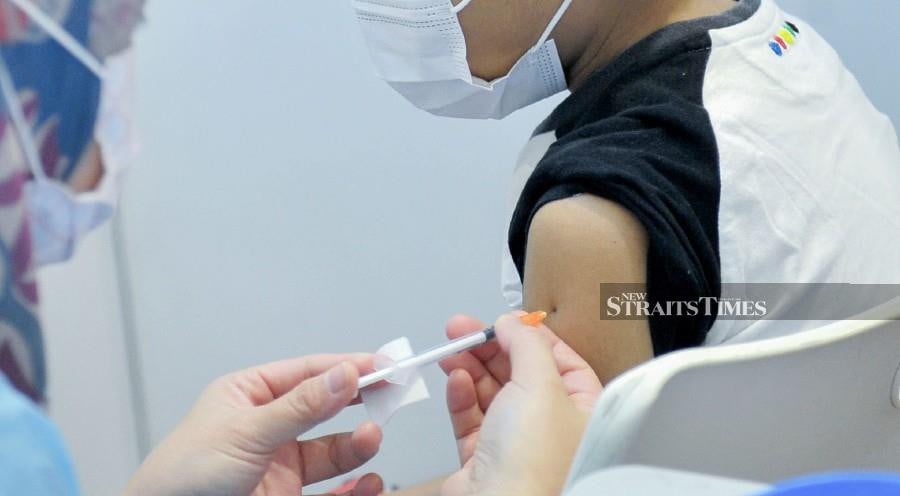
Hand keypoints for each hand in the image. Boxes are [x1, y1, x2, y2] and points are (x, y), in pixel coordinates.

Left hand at [125, 355, 383, 495]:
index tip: (384, 364)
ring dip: (357, 442)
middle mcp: (267, 424)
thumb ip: (301, 407)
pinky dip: (354, 483)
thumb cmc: (184, 476)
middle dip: (360, 398)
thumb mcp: (247, 433)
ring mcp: (278, 461)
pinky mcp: (285, 494)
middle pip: (325, 405)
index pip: (308, 372)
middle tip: (395, 391)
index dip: (348, 366)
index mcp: (250, 394)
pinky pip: (330, 486)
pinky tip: (369, 480)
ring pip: (331, 447)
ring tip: (373, 436)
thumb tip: (346, 374)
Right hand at [439, 313, 602, 495]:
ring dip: (470, 367)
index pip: (563, 361)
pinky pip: (472, 418)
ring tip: (452, 348)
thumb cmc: (534, 464)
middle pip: (520, 373)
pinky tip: (456, 379)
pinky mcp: (484, 457)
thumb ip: (527, 345)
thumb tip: (514, 322)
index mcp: (583, 411)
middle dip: (490, 348)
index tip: (507, 321)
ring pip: (491, 393)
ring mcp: (517, 443)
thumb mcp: (540, 384)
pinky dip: (462, 396)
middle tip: (464, 328)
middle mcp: (553, 428)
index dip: (534, 338)